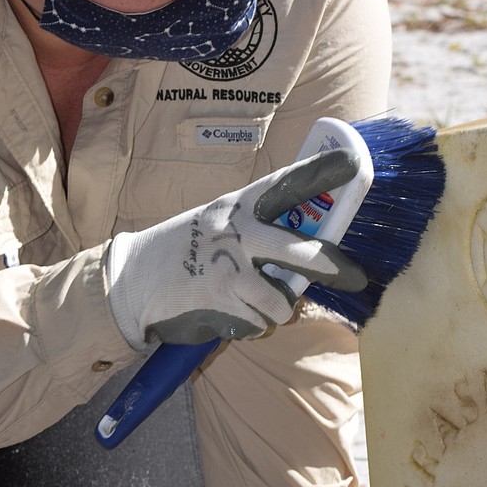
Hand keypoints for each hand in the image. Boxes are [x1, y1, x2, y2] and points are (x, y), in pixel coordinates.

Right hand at [107, 148, 367, 347]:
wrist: (129, 281)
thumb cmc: (183, 252)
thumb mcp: (216, 223)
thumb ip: (257, 229)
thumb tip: (310, 244)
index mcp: (238, 206)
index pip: (285, 185)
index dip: (321, 173)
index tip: (354, 161)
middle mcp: (237, 233)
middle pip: (301, 253)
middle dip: (334, 268)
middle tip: (357, 278)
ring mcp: (230, 269)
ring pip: (281, 302)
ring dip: (273, 310)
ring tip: (249, 301)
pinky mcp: (222, 303)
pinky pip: (257, 323)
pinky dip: (248, 325)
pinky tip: (224, 312)